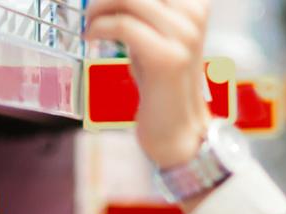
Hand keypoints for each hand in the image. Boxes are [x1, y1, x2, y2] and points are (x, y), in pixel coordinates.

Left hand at [83, 0, 210, 167]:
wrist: (176, 128)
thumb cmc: (161, 81)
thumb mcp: (154, 34)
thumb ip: (140, 11)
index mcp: (195, 5)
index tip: (104, 2)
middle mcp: (194, 16)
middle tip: (91, 10)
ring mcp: (184, 36)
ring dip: (99, 8)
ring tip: (90, 24)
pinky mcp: (167, 58)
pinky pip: (123, 26)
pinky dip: (99, 27)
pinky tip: (92, 37)